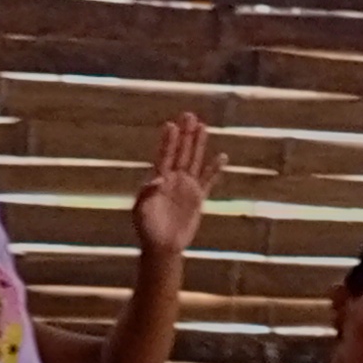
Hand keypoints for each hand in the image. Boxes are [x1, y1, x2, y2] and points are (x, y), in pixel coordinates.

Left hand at [129, 111, 220, 257]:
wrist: (162, 247)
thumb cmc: (146, 228)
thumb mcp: (140, 210)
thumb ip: (147, 192)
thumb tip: (158, 178)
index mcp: (157, 179)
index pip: (164, 155)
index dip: (168, 141)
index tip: (171, 125)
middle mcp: (173, 178)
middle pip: (181, 151)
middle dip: (185, 134)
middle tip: (189, 115)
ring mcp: (186, 186)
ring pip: (194, 160)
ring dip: (199, 144)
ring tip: (203, 126)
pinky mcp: (198, 197)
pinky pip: (209, 180)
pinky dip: (215, 169)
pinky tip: (222, 156)